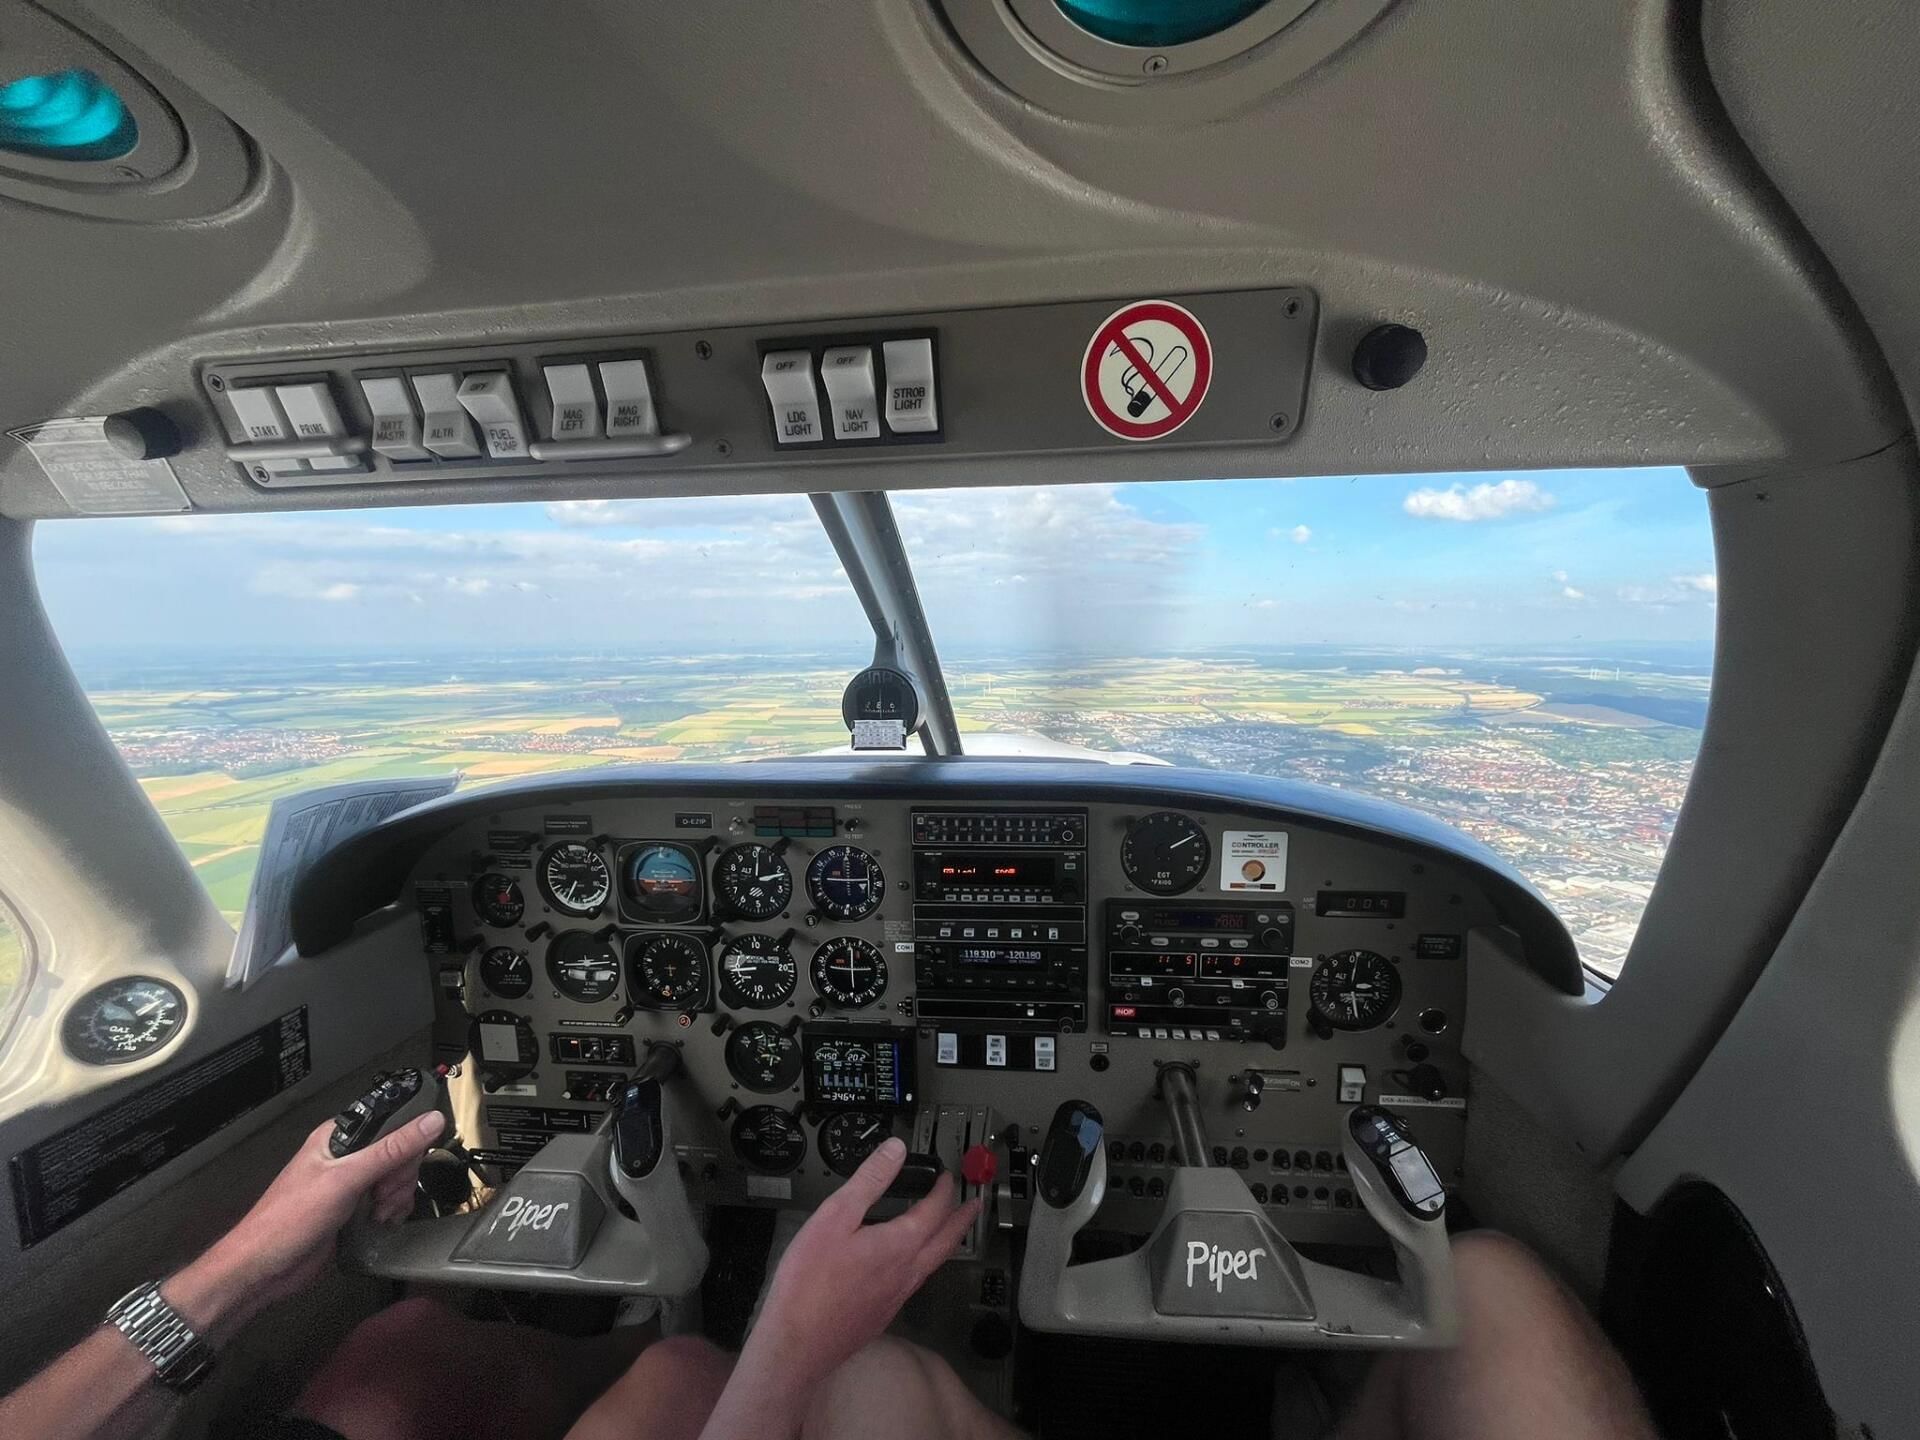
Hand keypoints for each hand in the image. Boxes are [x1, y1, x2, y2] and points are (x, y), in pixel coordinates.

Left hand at [187, 1110, 444, 1319]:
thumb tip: (434, 1120)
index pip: (391, 1121)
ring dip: (396, 1198)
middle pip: (400, 1153)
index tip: (403, 1163)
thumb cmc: (292, 1219)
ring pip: (398, 1179)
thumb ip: (391, 1150)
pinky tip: (380, 1224)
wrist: (263, 1271)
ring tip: (377, 1215)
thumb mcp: (345, 1179)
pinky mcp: (356, 1211)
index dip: (406, 1140)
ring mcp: (352, 1185)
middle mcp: (347, 1157)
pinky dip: (391, 1213)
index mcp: (339, 1136)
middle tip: (381, 1196)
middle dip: (399, 1178)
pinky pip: (390, 1202)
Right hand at [749, 1138, 980, 1386]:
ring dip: (946, 1242)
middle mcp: (907, 1273)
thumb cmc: (810, 1281)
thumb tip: (896, 1150)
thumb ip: (869, 1181)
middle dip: (961, 1219)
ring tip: (949, 1232)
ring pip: (933, 1264)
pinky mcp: (883, 1314)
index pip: (934, 1211)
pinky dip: (924, 1264)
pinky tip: (909, 1266)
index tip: (946, 1177)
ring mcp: (897, 1297)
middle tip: (975, 1206)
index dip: (943, 1190)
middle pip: (945, 1241)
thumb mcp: (835, 1217)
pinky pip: (915, 1282)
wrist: (798, 1344)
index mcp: (899, 1245)